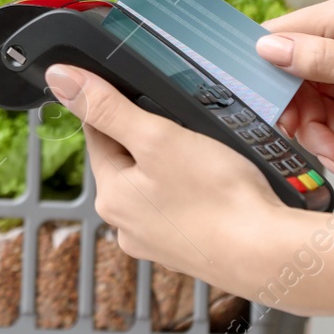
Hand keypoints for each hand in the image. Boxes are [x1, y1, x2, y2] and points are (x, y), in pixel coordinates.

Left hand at [45, 63, 286, 288]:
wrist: (271, 255)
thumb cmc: (219, 200)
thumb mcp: (157, 137)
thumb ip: (107, 107)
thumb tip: (61, 79)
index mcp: (110, 197)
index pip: (98, 134)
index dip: (118, 106)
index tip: (140, 94)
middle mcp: (126, 225)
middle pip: (127, 160)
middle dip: (150, 138)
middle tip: (184, 126)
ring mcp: (159, 242)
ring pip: (156, 184)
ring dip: (174, 164)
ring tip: (206, 155)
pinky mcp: (190, 250)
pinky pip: (183, 206)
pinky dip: (196, 192)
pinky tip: (218, 185)